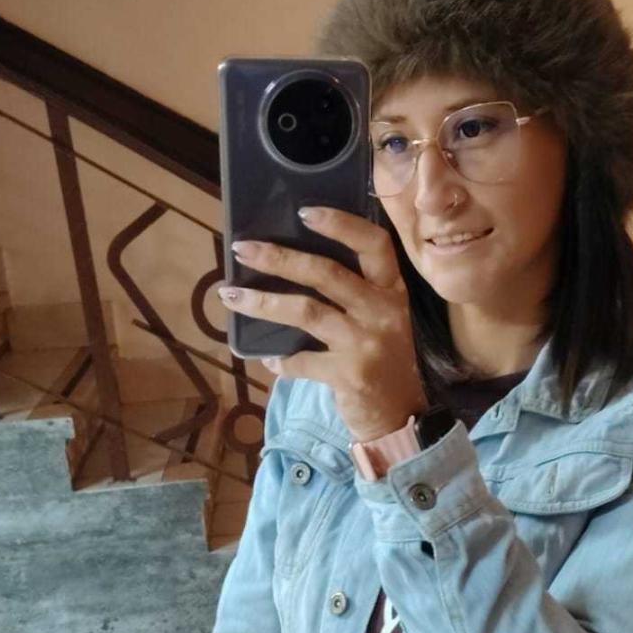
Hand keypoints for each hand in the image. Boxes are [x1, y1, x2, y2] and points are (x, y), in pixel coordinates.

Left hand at [221, 208, 428, 442]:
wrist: (401, 419)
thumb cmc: (383, 362)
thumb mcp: (381, 321)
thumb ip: (353, 295)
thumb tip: (292, 268)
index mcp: (391, 291)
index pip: (374, 244)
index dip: (340, 224)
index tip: (303, 212)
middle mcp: (383, 312)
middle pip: (326, 273)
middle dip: (278, 258)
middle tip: (242, 249)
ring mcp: (366, 343)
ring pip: (306, 311)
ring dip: (263, 303)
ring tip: (231, 296)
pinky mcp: (350, 375)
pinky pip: (302, 361)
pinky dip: (281, 361)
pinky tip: (267, 360)